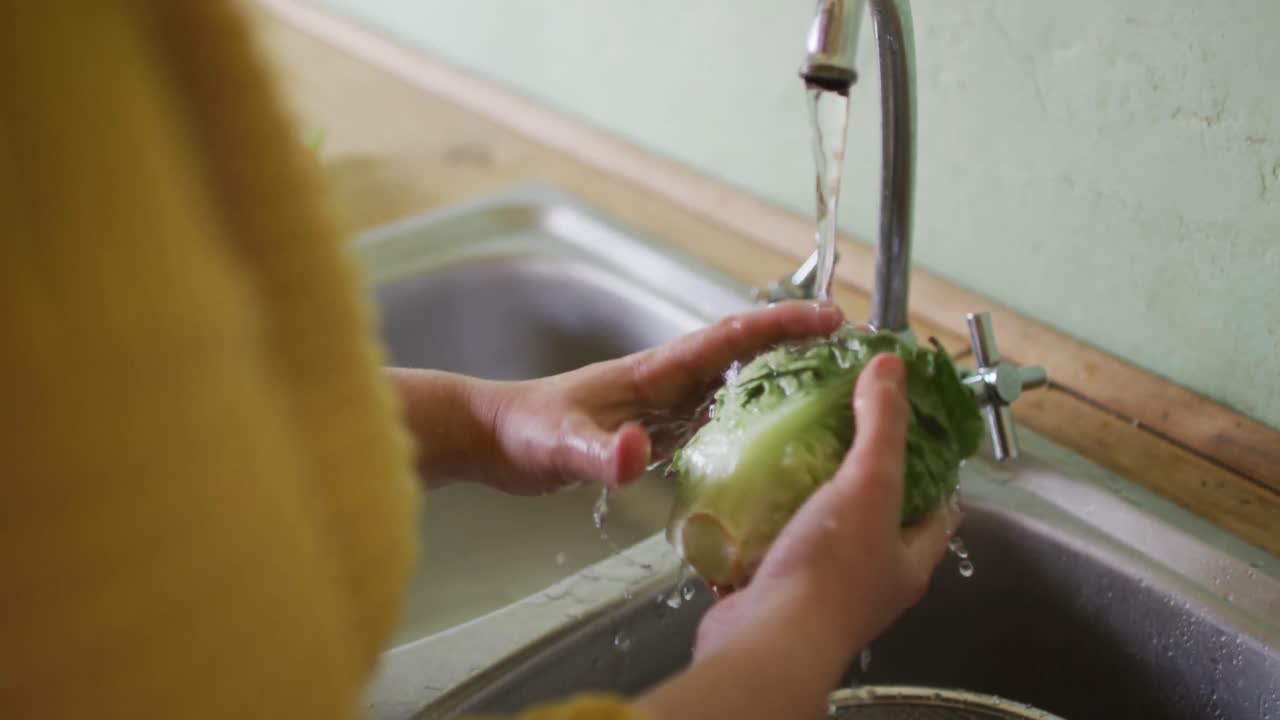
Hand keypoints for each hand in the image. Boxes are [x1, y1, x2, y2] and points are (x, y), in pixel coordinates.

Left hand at [483, 301, 844, 494]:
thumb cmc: (524, 432)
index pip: (727, 339)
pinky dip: (751, 420)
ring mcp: (664, 407)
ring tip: (833, 388)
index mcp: (654, 373)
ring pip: (735, 386)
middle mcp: (667, 384)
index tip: (827, 318)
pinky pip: (716, 420)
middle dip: (797, 344)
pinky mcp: (656, 433)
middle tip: (853, 349)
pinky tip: (775, 443)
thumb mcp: (559, 446)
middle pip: (744, 355)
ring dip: (781, 380)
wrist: (494, 439)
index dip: (778, 326)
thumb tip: (636, 453)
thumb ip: (598, 452)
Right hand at [692, 353, 957, 659]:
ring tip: (789, 455)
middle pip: (875, 520)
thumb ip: (881, 425)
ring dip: (804, 501)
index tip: (914, 434)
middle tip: (840, 435)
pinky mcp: (774, 592)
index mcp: (907, 561)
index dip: (933, 473)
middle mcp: (870, 580)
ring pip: (820, 534)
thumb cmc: (830, 572)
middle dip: (859, 481)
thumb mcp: (869, 484)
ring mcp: (820, 589)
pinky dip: (759, 525)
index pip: (938, 511)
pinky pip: (770, 550)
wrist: (767, 639)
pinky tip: (746, 494)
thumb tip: (892, 367)